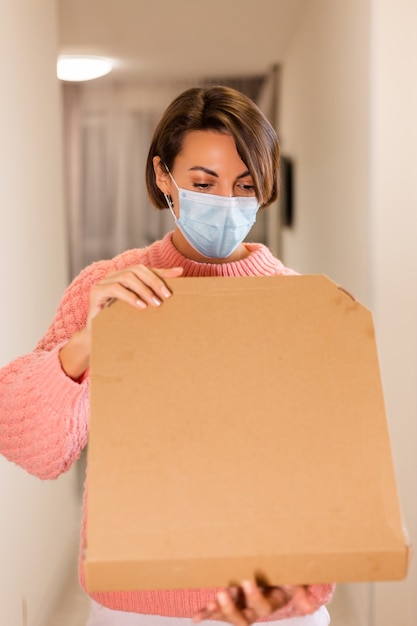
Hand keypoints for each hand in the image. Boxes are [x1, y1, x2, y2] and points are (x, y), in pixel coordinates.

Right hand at [59, 265, 182, 379]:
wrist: (98, 337)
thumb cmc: (121, 321)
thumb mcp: (140, 306)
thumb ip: (153, 294)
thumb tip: (177, 281)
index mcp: (124, 276)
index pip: (145, 269)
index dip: (162, 271)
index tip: (179, 274)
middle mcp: (114, 276)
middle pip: (137, 269)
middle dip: (154, 281)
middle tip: (166, 295)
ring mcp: (104, 282)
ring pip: (127, 277)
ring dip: (144, 289)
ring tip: (155, 303)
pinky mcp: (97, 292)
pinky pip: (115, 289)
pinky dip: (130, 296)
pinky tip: (141, 306)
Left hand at [192, 579, 316, 625]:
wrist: (276, 568)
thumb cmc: (285, 570)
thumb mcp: (295, 578)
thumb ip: (299, 589)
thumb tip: (309, 606)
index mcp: (272, 601)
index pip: (265, 606)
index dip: (255, 597)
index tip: (246, 580)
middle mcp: (256, 608)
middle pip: (246, 619)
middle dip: (232, 609)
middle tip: (223, 592)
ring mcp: (242, 607)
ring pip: (232, 617)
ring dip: (221, 611)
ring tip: (213, 601)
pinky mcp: (231, 603)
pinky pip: (217, 612)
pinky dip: (206, 613)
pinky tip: (196, 617)